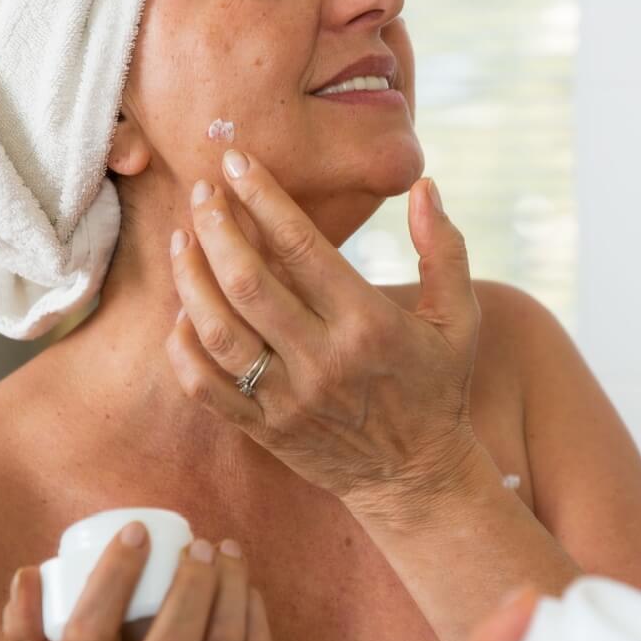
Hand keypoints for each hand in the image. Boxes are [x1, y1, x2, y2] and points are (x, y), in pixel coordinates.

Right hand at [3, 524, 272, 640]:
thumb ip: (33, 632)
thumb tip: (24, 575)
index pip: (88, 637)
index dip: (112, 580)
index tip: (136, 533)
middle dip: (187, 588)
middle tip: (197, 545)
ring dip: (229, 592)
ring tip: (227, 552)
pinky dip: (253, 614)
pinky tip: (245, 586)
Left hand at [164, 149, 481, 523]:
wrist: (417, 479)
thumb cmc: (438, 387)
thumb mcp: (460, 318)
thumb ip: (444, 249)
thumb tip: (425, 186)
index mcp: (368, 323)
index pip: (302, 247)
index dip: (264, 198)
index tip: (238, 161)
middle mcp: (322, 360)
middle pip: (248, 282)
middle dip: (216, 227)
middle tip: (201, 189)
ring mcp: (287, 399)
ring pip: (218, 331)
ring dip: (191, 278)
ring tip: (182, 238)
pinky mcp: (263, 429)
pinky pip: (205, 387)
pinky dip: (183, 348)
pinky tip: (181, 312)